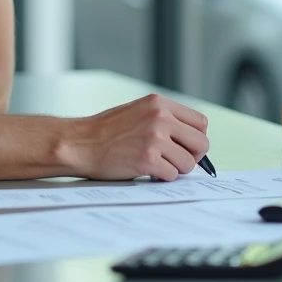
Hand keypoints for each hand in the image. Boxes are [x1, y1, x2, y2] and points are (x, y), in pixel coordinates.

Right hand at [67, 94, 209, 180]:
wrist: (80, 143)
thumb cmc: (106, 131)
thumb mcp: (138, 111)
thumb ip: (164, 119)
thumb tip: (191, 139)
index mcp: (160, 103)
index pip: (201, 122)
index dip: (196, 138)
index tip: (187, 147)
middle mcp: (160, 117)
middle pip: (201, 143)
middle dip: (193, 157)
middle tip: (178, 161)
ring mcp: (155, 138)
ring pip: (188, 163)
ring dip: (176, 169)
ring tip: (158, 166)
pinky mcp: (148, 159)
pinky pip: (171, 175)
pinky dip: (162, 178)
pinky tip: (148, 172)